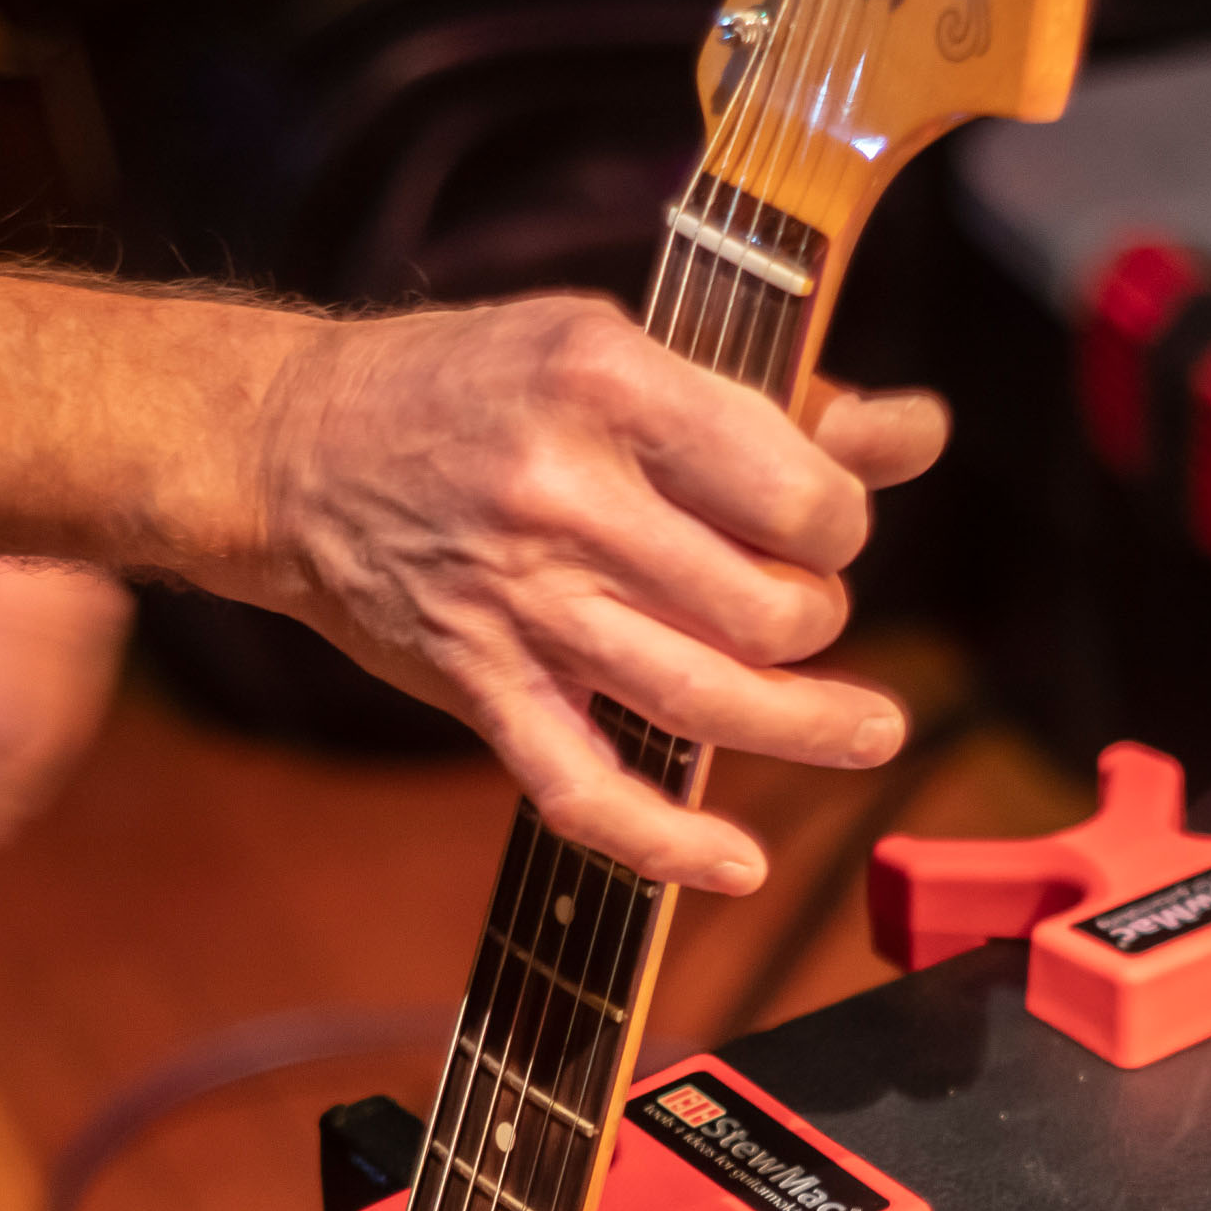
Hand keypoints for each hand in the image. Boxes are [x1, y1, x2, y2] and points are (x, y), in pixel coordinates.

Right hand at [244, 296, 947, 891]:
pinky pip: (584, 790)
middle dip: (816, 617)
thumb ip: (769, 402)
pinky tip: (738, 864)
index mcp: (607, 383)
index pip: (791, 491)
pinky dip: (667, 842)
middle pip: (764, 605)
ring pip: (704, 698)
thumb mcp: (613, 346)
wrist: (292, 449)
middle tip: (798, 606)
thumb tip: (918, 433)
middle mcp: (564, 496)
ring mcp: (519, 603)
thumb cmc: (469, 387)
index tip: (825, 527)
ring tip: (869, 731)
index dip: (839, 523)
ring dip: (806, 727)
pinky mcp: (477, 684)